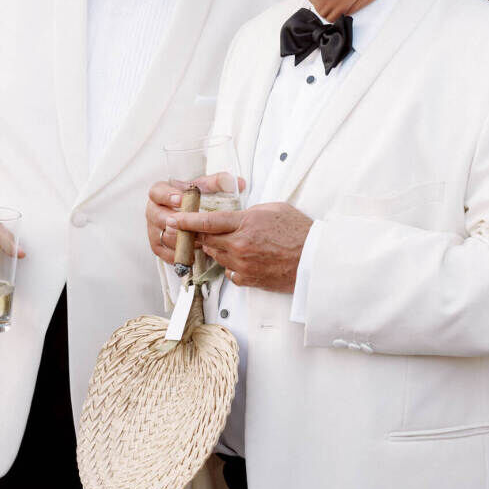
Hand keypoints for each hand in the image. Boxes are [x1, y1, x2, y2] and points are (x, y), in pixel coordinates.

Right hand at [146, 176, 244, 265]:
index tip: (182, 199)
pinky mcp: (158, 246)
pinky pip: (167, 252)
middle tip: (191, 224)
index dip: (167, 195)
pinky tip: (195, 250)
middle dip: (176, 221)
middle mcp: (154, 211)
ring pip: (164, 236)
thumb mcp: (210, 188)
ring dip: (182, 238)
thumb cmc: (201, 201)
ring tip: (199, 238)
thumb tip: (231, 183)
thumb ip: (219, 182)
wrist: (199, 219)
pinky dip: (181, 252)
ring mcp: (154, 229)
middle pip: (158, 217)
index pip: (157, 192)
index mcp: (160, 193)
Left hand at [172, 202, 312, 292]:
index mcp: (245, 224)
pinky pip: (230, 273)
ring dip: (218, 249)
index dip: (187, 221)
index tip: (173, 220)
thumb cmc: (299, 231)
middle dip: (198, 236)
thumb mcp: (274, 209)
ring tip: (230, 242)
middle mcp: (240, 246)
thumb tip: (237, 216)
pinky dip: (232, 266)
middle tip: (191, 231)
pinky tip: (243, 259)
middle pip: (207, 241)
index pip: (207, 222)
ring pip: (217, 257)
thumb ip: (249, 212)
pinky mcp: (250, 279)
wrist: (315, 259)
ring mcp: (244, 265)